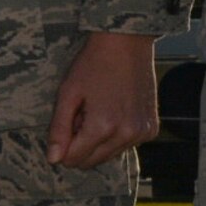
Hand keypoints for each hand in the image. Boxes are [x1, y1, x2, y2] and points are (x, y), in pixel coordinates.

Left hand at [46, 31, 156, 167]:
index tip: (60, 131)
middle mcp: (126, 136)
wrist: (126, 45)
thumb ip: (59, 128)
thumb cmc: (92, 65)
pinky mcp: (151, 130)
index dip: (62, 149)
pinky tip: (111, 112)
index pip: (76, 159)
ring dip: (97, 141)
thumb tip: (53, 159)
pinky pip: (127, 145)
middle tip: (77, 117)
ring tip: (94, 111)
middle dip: (79, 146)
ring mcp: (142, 134)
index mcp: (103, 127)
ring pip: (110, 155)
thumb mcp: (68, 93)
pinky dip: (115, 136)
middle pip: (94, 161)